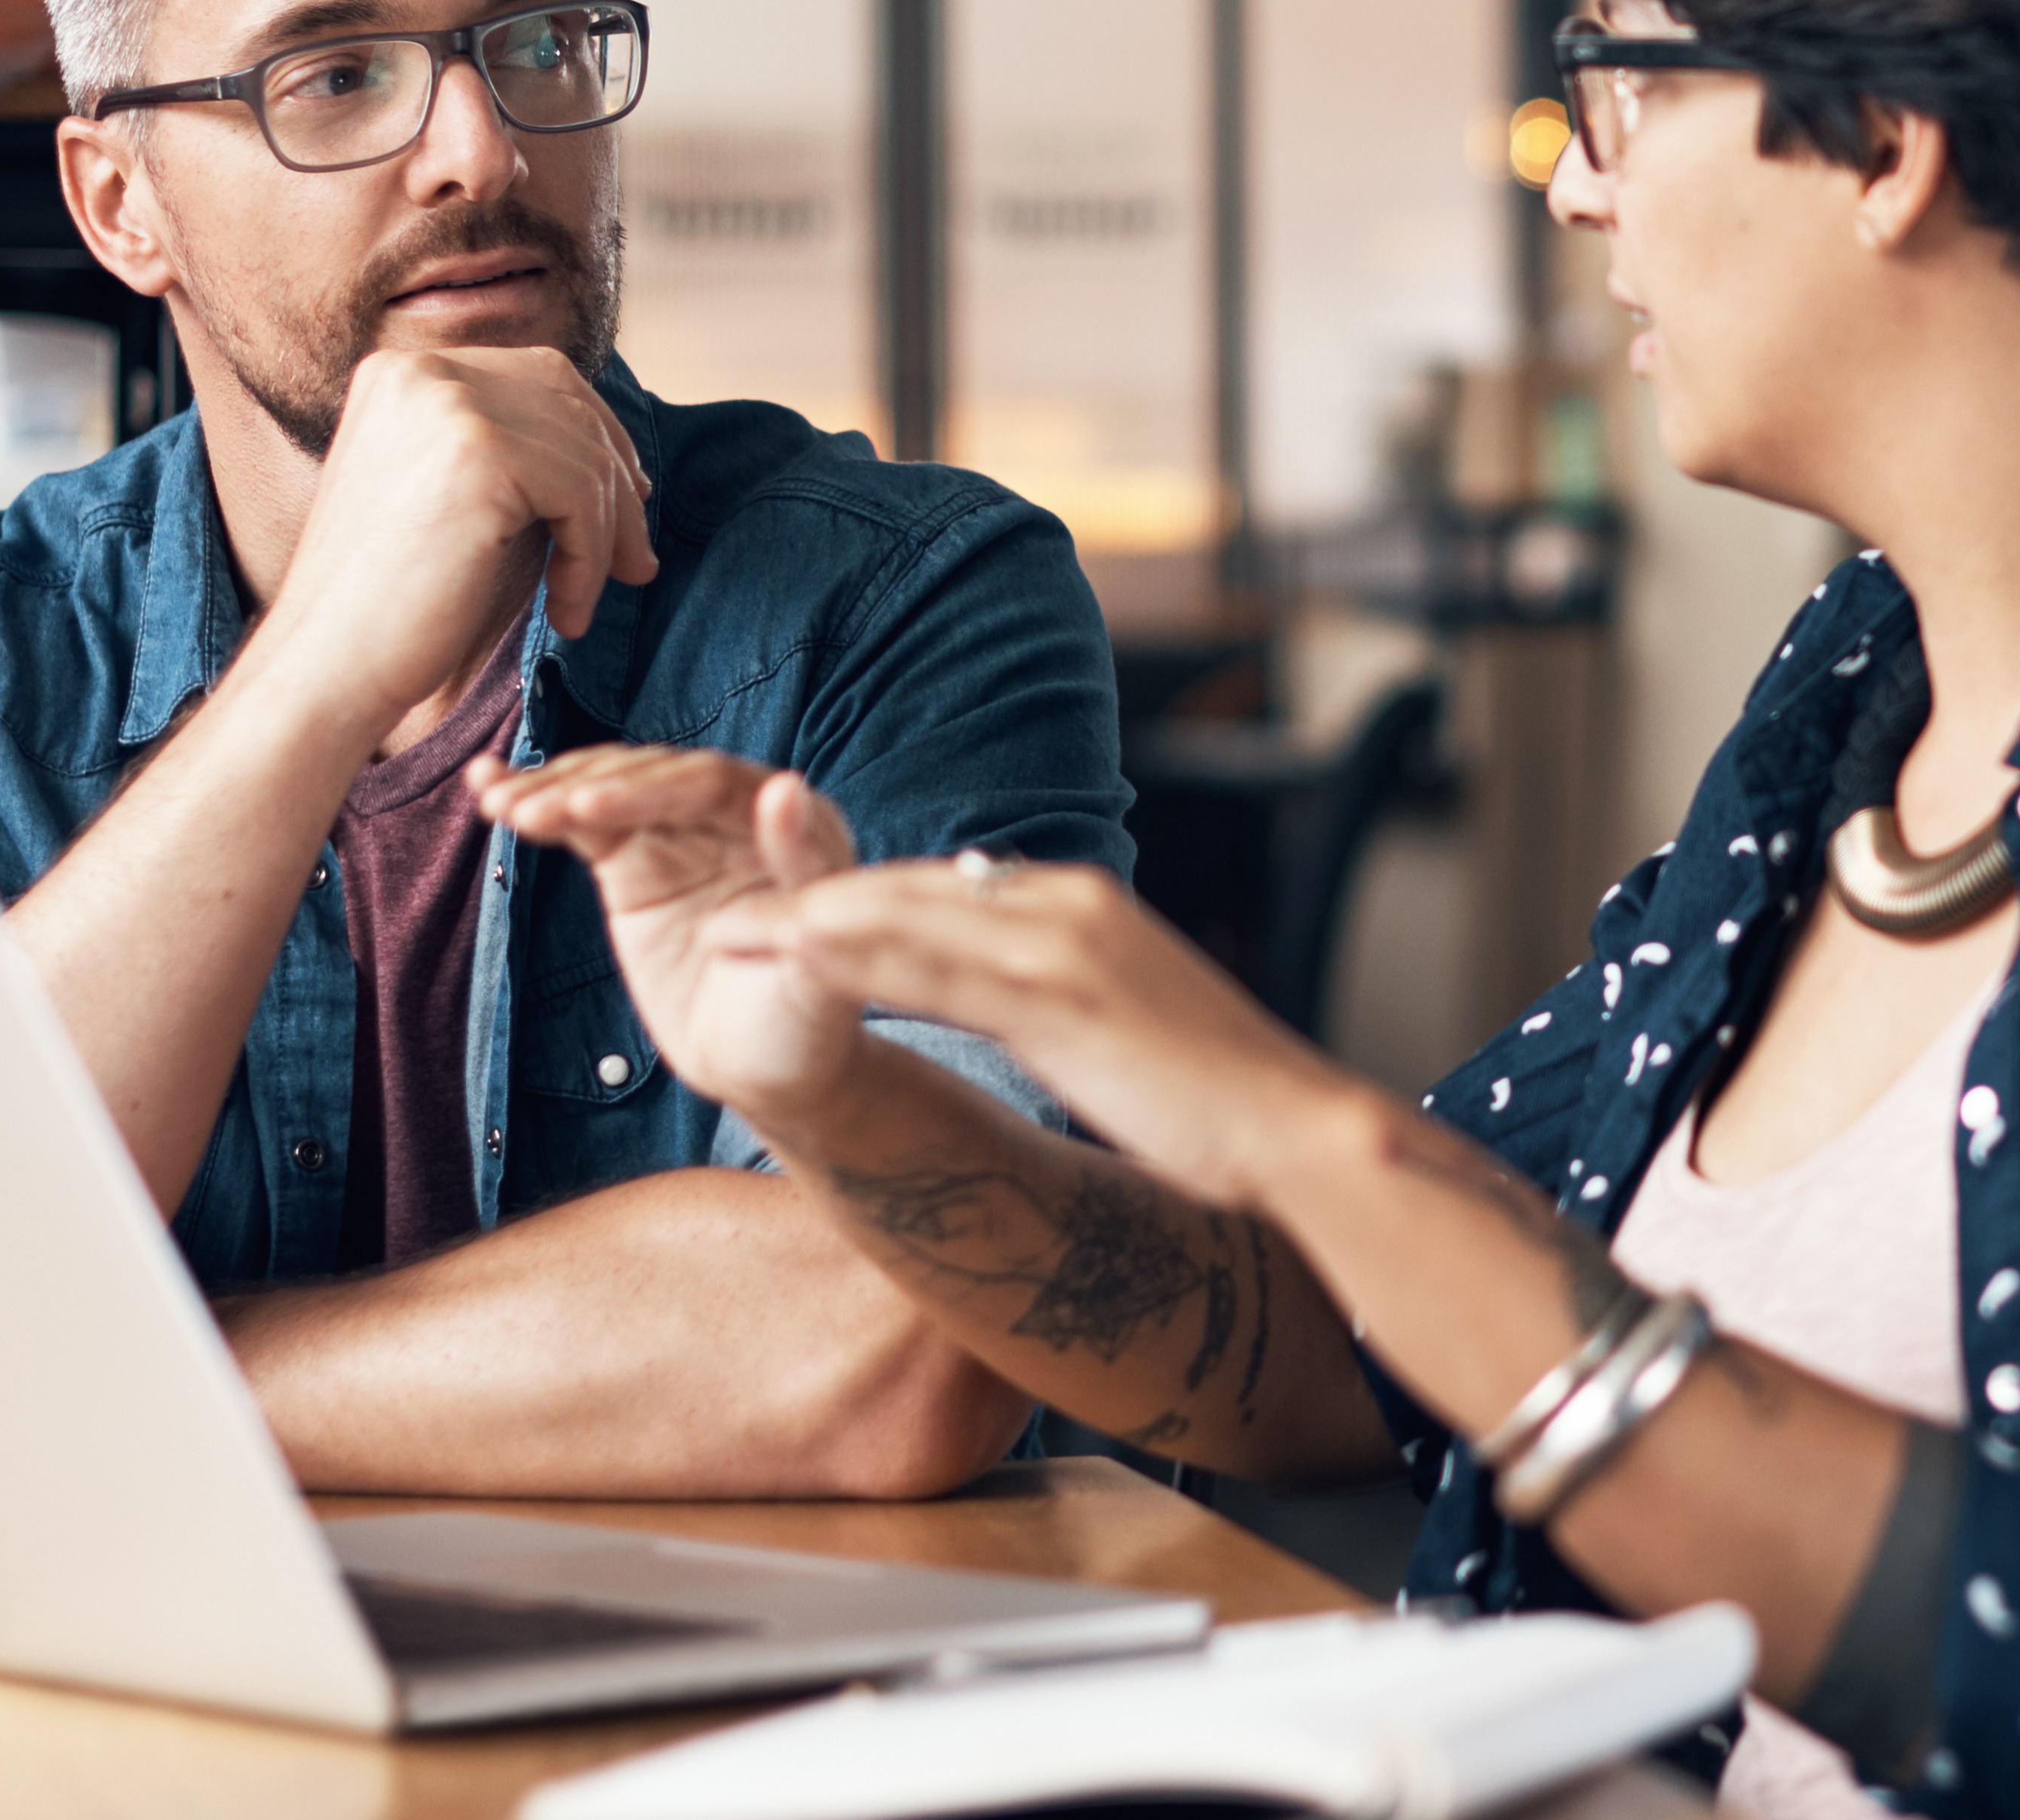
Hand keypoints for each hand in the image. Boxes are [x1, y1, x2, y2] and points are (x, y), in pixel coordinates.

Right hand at [247, 348, 660, 736]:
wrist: (326, 667)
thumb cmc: (387, 605)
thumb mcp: (443, 499)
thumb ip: (503, 453)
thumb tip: (618, 455)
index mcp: (402, 372)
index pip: (539, 374)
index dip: (595, 435)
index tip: (623, 500)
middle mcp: (420, 370)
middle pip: (571, 403)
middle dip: (615, 484)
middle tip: (633, 560)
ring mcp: (448, 404)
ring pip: (586, 455)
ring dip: (607, 538)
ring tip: (578, 604)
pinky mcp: (480, 453)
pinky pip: (583, 495)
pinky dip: (591, 560)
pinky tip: (566, 614)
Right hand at [474, 747, 871, 1136]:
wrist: (766, 1066)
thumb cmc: (806, 1019)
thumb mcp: (816, 957)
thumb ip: (802, 870)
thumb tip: (784, 786)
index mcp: (797, 820)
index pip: (712, 786)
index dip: (649, 791)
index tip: (588, 807)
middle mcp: (737, 812)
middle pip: (652, 777)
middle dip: (586, 787)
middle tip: (525, 810)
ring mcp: (681, 832)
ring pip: (612, 789)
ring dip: (550, 789)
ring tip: (493, 801)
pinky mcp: (636, 860)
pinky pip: (584, 823)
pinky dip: (538, 805)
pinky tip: (491, 789)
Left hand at [778, 854, 1354, 1213]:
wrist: (1297, 1129)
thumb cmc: (1220, 1098)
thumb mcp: (1128, 1022)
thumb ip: (1065, 991)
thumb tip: (1013, 988)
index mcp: (1082, 908)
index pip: (944, 893)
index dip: (856, 906)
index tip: (785, 921)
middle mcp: (1066, 905)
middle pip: (910, 890)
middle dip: (810, 900)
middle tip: (723, 915)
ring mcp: (1062, 942)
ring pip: (905, 917)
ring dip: (805, 923)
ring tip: (722, 935)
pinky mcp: (1058, 994)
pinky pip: (933, 968)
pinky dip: (854, 957)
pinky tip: (790, 959)